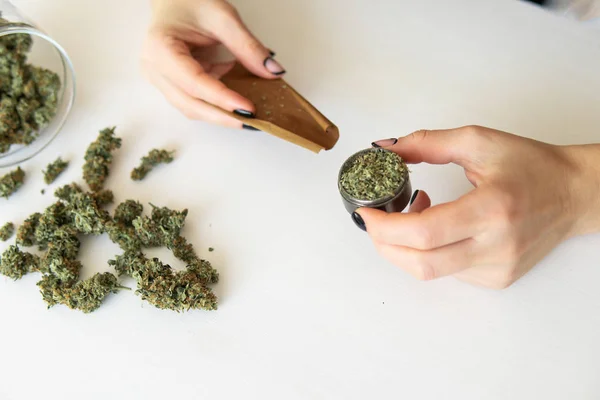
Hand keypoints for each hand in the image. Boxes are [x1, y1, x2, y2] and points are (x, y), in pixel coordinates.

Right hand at [142, 0, 285, 127]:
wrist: (174, 0)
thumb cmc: (191, 2)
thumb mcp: (223, 17)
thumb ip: (248, 46)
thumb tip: (273, 71)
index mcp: (160, 48)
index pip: (194, 82)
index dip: (221, 98)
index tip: (247, 108)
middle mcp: (155, 69)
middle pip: (190, 103)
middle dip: (222, 116)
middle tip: (252, 122)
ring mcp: (160, 80)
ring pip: (191, 108)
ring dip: (220, 113)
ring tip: (247, 115)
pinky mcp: (171, 85)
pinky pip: (195, 101)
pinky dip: (217, 103)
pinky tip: (236, 97)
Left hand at [355, 126, 599, 288]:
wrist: (573, 194)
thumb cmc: (532, 166)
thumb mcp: (478, 141)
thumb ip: (426, 143)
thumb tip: (385, 149)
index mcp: (492, 209)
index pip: (424, 232)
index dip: (385, 226)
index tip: (367, 212)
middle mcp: (496, 247)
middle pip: (420, 263)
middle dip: (385, 243)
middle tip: (375, 220)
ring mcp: (498, 269)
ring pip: (431, 271)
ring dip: (407, 246)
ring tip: (417, 212)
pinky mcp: (498, 279)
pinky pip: (448, 272)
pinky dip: (431, 252)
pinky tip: (440, 228)